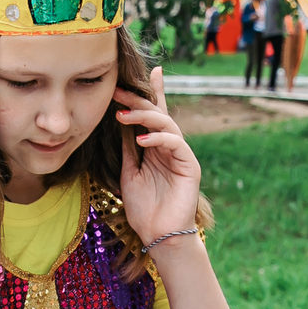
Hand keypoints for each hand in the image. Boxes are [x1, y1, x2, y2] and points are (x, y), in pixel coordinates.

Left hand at [115, 67, 202, 244]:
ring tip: (123, 116)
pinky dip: (159, 138)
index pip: (155, 114)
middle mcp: (170, 147)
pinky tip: (142, 139)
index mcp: (156, 147)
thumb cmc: (143, 208)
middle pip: (158, 114)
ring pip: (167, 124)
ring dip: (144, 117)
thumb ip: (128, 148)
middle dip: (138, 101)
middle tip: (117, 92)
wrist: (158, 235)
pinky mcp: (190, 166)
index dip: (151, 93)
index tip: (142, 73)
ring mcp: (181, 155)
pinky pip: (176, 143)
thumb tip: (121, 121)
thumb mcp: (129, 172)